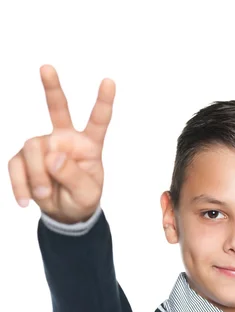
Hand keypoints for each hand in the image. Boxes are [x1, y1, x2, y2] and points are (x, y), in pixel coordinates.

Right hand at [8, 65, 115, 222]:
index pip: (97, 121)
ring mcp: (44, 146)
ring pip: (32, 147)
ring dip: (37, 175)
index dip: (103, 102)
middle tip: (46, 67)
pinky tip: (26, 201)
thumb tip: (53, 157)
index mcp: (88, 145)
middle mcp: (65, 139)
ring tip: (44, 194)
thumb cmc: (81, 200)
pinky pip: (16, 167)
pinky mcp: (25, 158)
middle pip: (58, 109)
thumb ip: (74, 176)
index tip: (109, 82)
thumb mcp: (86, 194)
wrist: (64, 214)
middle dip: (52, 88)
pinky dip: (20, 185)